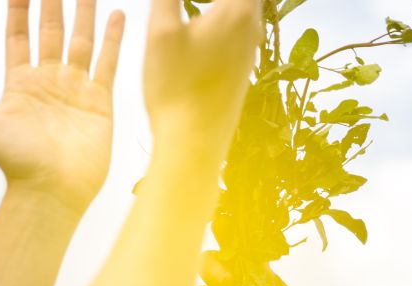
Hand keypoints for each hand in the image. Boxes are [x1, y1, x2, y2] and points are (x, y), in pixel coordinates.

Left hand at [0, 0, 124, 212]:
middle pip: (51, 31)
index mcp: (20, 83)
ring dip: (84, 14)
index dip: (19, 9)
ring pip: (81, 41)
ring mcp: (76, 89)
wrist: (52, 191)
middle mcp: (49, 81)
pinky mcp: (100, 101)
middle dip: (53, 3)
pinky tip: (116, 15)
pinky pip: (107, 63)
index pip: (19, 36)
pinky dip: (113, 39)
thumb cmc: (15, 162)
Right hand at [143, 0, 261, 156]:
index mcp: (236, 10)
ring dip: (223, 4)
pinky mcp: (242, 65)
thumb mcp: (161, 31)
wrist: (194, 145)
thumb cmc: (176, 90)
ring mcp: (249, 48)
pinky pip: (237, 24)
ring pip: (243, 6)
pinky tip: (202, 18)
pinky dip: (223, 12)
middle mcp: (251, 27)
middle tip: (181, 2)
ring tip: (194, 7)